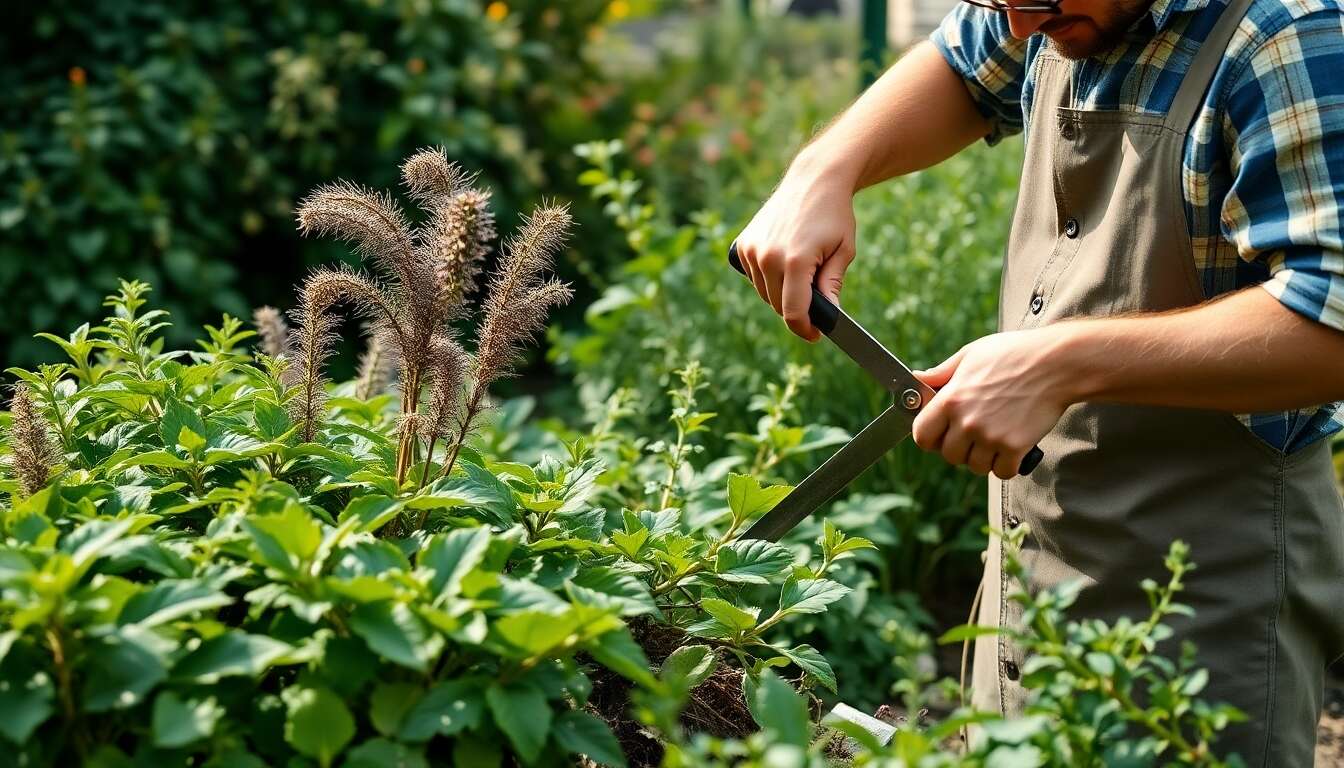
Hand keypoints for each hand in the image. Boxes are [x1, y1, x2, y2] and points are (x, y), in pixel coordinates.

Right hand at [732, 164, 856, 341]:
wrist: (813, 179)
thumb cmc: (834, 215)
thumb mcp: (843, 250)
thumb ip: (833, 285)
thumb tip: (829, 316)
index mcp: (795, 260)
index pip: (794, 313)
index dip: (805, 330)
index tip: (816, 335)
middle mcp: (768, 256)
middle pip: (778, 306)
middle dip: (797, 312)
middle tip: (817, 306)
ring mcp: (752, 250)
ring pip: (765, 294)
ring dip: (781, 295)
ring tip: (802, 279)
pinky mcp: (743, 244)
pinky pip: (755, 277)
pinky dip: (768, 280)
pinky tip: (784, 266)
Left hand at [911, 329, 1074, 478]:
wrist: (1057, 363)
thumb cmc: (1014, 354)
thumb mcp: (971, 355)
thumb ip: (941, 372)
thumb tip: (919, 378)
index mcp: (951, 399)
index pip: (922, 436)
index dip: (930, 437)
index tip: (941, 433)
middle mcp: (967, 422)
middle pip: (949, 456)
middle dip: (960, 448)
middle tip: (975, 434)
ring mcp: (991, 437)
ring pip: (976, 466)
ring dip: (983, 457)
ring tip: (995, 437)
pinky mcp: (1015, 447)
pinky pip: (1001, 472)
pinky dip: (1006, 465)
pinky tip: (1011, 447)